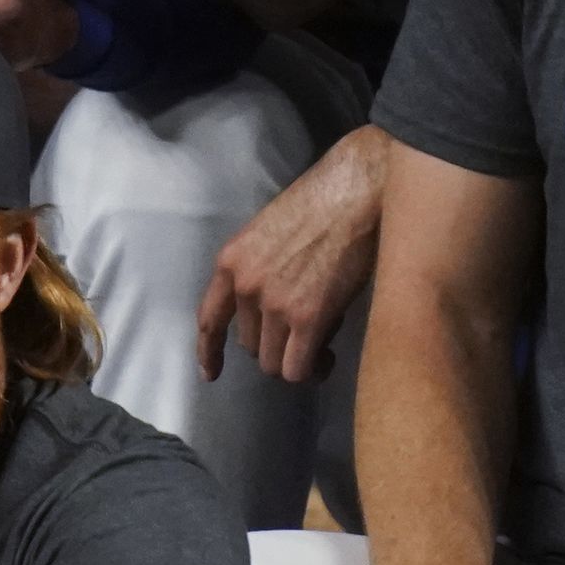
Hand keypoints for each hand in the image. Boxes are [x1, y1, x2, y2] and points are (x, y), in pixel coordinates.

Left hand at [197, 126, 384, 385]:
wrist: (355, 191)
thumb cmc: (321, 205)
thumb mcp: (268, 235)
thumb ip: (260, 273)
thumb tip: (274, 315)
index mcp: (230, 263)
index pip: (209, 319)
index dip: (209, 351)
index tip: (211, 373)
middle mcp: (245, 287)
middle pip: (250, 346)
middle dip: (275, 346)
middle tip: (304, 334)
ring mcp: (275, 305)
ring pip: (274, 362)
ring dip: (295, 360)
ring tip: (321, 344)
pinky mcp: (309, 318)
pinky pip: (298, 368)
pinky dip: (312, 370)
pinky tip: (327, 359)